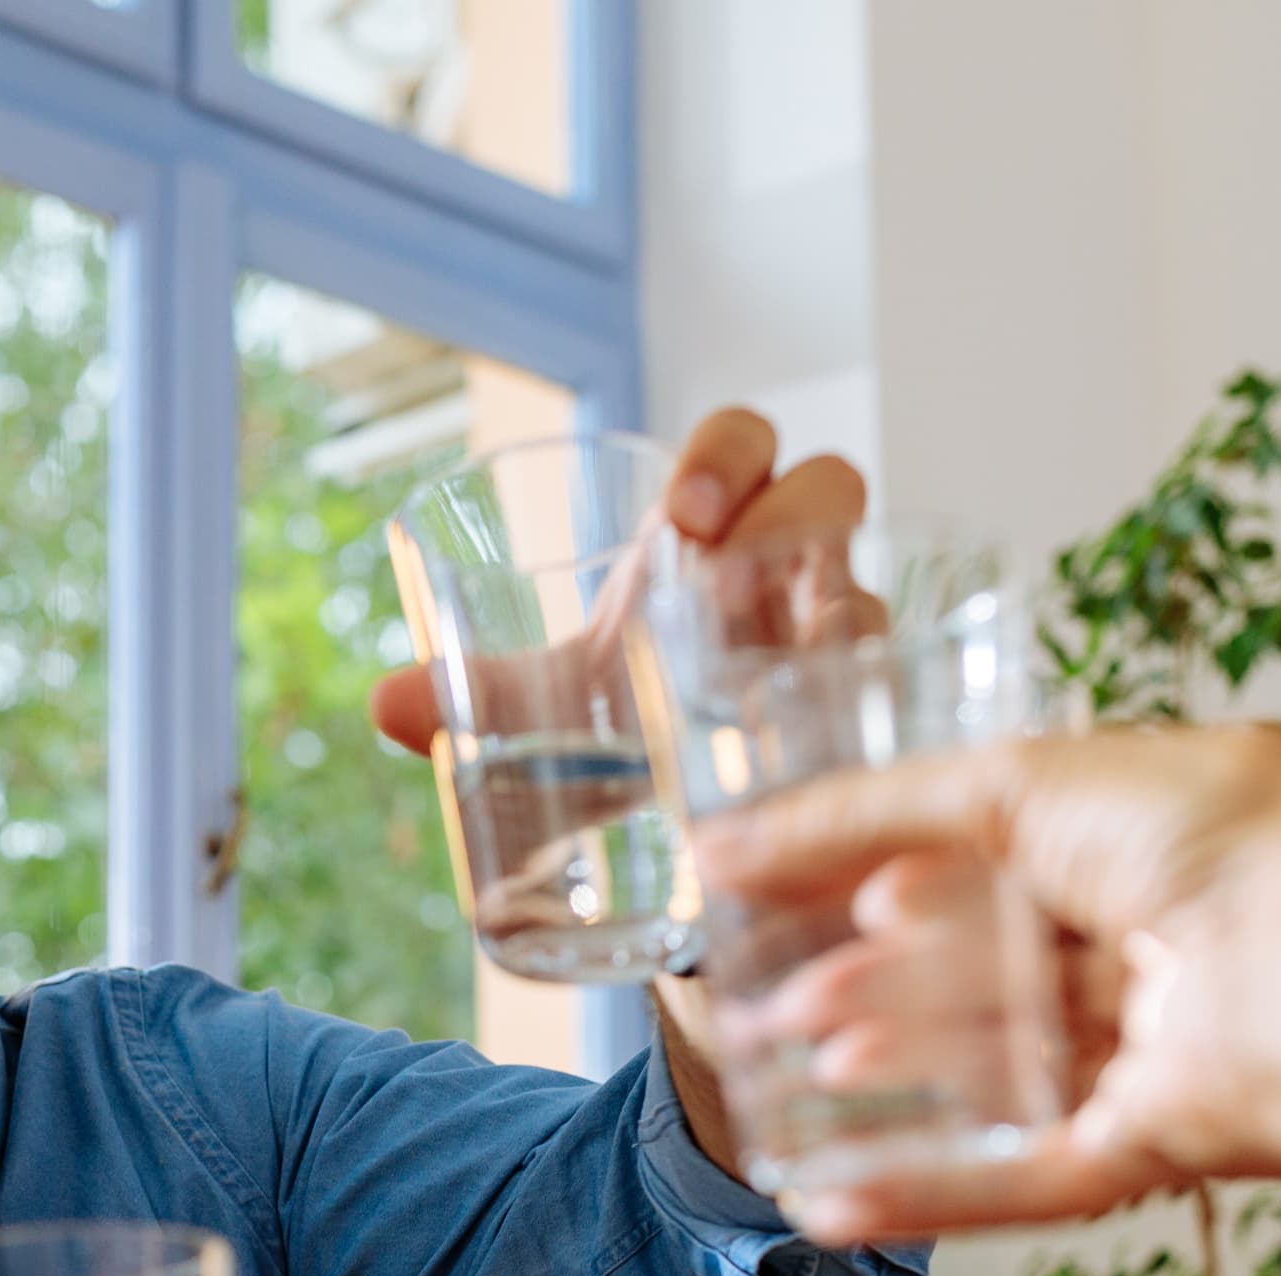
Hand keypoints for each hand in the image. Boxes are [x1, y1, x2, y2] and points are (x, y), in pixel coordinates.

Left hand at [364, 405, 875, 759]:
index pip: (748, 444)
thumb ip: (482, 700)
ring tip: (779, 660)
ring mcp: (844, 645)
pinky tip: (825, 756)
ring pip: (870, 591)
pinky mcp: (873, 726)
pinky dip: (864, 720)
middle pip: (830, 486)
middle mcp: (796, 574)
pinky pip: (893, 702)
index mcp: (719, 537)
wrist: (685, 826)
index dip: (728, 454)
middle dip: (788, 504)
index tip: (683, 515)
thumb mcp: (558, 712)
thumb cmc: (633, 730)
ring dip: (836, 606)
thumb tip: (386, 704)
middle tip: (716, 562)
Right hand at [688, 721, 1280, 1236]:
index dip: (881, 890)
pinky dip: (923, 1194)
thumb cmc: (1222, 835)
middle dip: (870, 993)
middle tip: (770, 1007)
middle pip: (981, 985)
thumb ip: (864, 814)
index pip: (985, 875)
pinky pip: (1020, 1180)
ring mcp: (1153, 1059)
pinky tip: (829, 1200)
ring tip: (786, 1078)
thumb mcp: (1014, 783)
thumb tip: (726, 844)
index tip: (781, 904)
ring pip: (993, 1079)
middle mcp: (1154, 953)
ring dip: (887, 1083)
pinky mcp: (1151, 1151)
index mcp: (1142, 847)